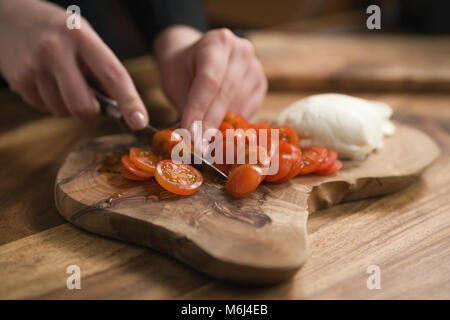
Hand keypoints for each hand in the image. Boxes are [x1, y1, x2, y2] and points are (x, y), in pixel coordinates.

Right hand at [0, 0, 147, 128]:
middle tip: (96, 112)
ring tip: (64, 83)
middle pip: (84, 106)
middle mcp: (56, 51)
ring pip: (63, 111)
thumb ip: (102, 68)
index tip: (140, 122)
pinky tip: (47, 82)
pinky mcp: (19, 81)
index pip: (113, 75)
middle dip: (93, 117)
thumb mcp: (85, 37)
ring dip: (70, 107)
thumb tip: (121, 106)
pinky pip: (45, 109)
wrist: (9, 16)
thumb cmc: (58, 31)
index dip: (129, 102)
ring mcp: (34, 67)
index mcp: (81, 36)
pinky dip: (52, 103)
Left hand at [154, 26, 267, 133]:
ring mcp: (255, 66)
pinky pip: (249, 109)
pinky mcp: (261, 83)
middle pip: (226, 93)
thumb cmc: (183, 69)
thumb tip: (192, 137)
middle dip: (210, 123)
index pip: (209, 81)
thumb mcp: (175, 81)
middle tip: (198, 145)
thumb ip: (184, 106)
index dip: (199, 110)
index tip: (190, 134)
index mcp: (217, 42)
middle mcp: (241, 50)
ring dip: (222, 125)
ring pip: (239, 104)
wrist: (198, 56)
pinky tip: (221, 126)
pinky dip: (235, 122)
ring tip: (206, 138)